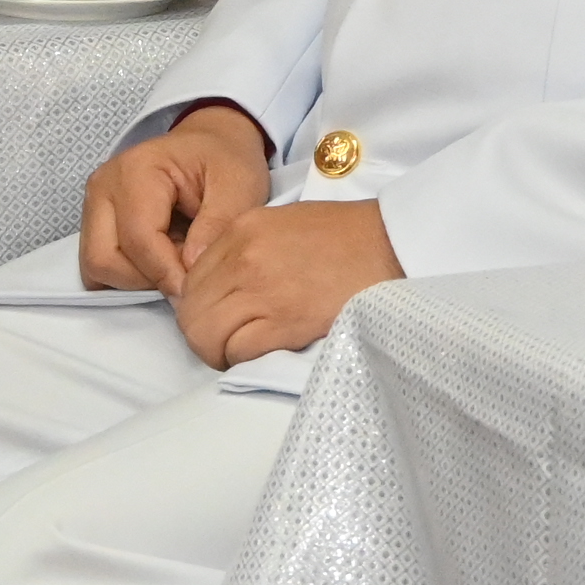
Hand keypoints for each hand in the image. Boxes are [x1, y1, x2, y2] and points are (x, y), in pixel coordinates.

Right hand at [80, 103, 272, 290]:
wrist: (210, 143)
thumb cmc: (224, 160)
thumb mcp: (238, 186)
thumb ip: (217, 225)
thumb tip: (188, 270)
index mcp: (136, 170)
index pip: (138, 239)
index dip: (167, 272)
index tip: (197, 288)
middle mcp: (103, 187)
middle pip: (104, 260)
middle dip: (146, 280)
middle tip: (187, 272)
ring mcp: (94, 205)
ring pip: (97, 268)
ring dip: (138, 279)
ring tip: (178, 261)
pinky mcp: (96, 223)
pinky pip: (101, 266)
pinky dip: (129, 274)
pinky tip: (162, 259)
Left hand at [173, 199, 402, 367]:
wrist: (393, 245)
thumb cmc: (348, 237)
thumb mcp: (284, 224)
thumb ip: (246, 249)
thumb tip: (222, 286)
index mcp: (241, 230)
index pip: (190, 280)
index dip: (201, 306)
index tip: (222, 318)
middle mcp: (243, 258)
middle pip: (191, 312)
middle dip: (204, 334)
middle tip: (228, 343)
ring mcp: (261, 290)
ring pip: (205, 336)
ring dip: (219, 351)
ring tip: (243, 352)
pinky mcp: (283, 322)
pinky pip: (237, 351)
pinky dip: (242, 359)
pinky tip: (263, 353)